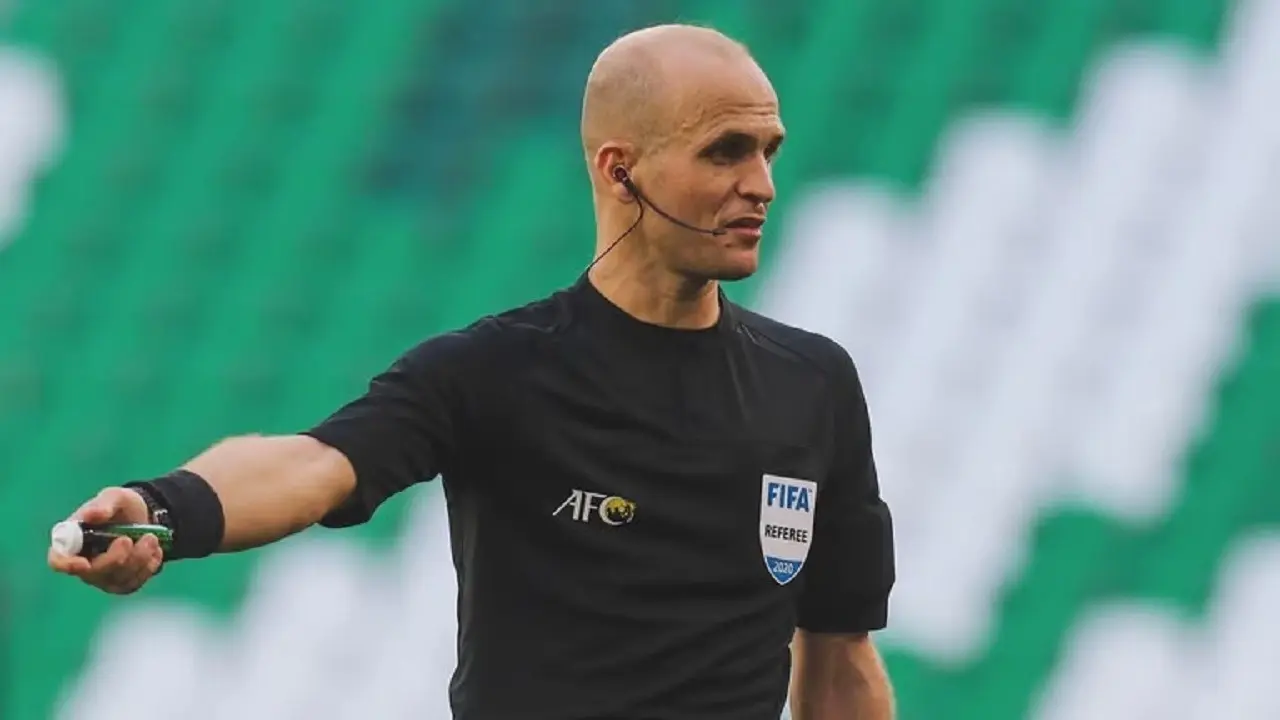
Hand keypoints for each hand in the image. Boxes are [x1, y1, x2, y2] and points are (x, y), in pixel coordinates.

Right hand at [48, 487, 164, 594]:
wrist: (146, 517)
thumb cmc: (122, 506)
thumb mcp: (115, 497)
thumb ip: (103, 504)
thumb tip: (93, 514)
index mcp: (72, 540)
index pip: (58, 560)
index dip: (66, 565)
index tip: (83, 563)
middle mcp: (82, 562)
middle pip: (92, 574)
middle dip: (116, 558)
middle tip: (130, 539)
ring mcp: (102, 576)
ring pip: (116, 580)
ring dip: (138, 559)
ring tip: (151, 537)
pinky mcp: (122, 583)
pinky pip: (133, 583)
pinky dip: (148, 566)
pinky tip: (155, 550)